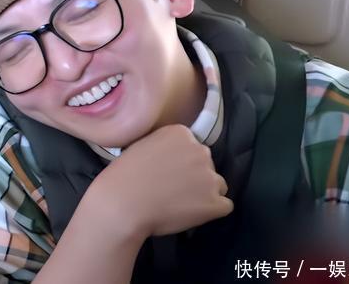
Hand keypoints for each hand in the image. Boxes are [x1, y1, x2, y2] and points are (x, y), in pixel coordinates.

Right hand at [90, 124, 232, 239]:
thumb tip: (173, 156)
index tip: (168, 173)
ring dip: (205, 193)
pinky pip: (225, 206)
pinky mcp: (215, 203)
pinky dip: (212, 211)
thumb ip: (165, 146)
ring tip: (183, 203)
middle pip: (207, 164)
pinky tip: (193, 214)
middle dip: (195, 176)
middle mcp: (200, 150)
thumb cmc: (125, 174)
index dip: (182, 162)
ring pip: (218, 184)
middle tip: (174, 189)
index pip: (193, 147)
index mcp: (182, 134)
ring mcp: (210, 177)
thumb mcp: (142, 145)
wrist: (123, 203)